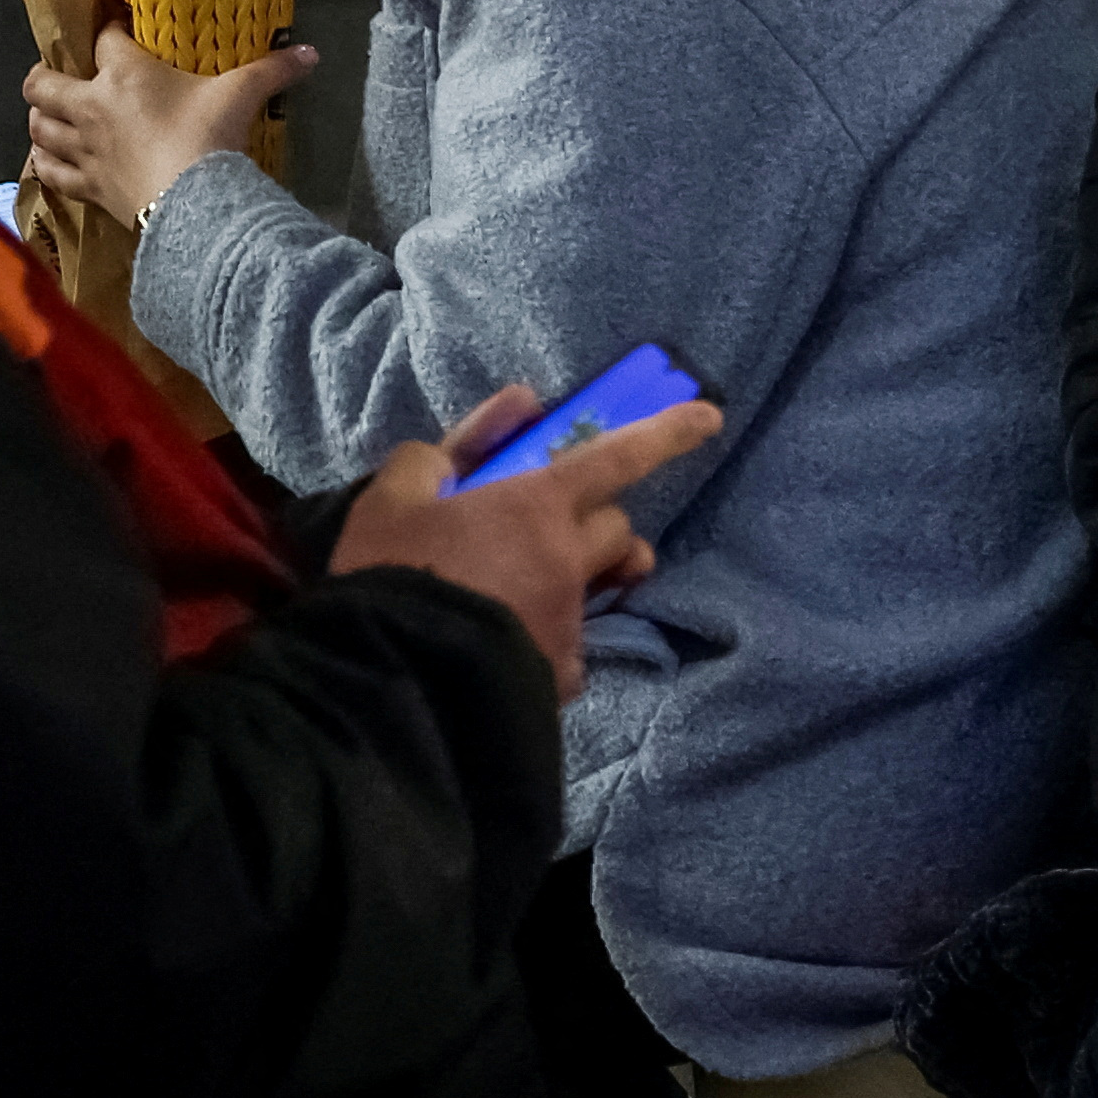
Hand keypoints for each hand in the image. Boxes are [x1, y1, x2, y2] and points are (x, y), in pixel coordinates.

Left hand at [25, 24, 317, 223]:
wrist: (193, 202)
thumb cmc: (209, 137)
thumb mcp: (242, 95)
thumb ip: (273, 71)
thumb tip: (311, 52)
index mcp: (124, 74)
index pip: (104, 38)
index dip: (109, 29)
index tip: (118, 31)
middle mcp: (91, 106)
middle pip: (42, 82)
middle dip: (44, 74)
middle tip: (60, 75)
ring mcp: (82, 149)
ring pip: (37, 125)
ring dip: (40, 118)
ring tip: (50, 115)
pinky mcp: (85, 185)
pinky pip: (49, 171)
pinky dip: (44, 162)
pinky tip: (48, 158)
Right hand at [331, 384, 724, 698]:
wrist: (386, 683)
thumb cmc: (388, 579)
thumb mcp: (388, 502)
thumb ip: (441, 453)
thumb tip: (504, 414)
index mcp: (537, 507)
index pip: (617, 458)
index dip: (667, 433)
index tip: (711, 416)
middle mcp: (569, 560)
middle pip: (616, 528)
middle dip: (594, 523)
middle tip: (542, 531)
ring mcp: (570, 622)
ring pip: (595, 589)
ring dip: (577, 582)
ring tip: (524, 591)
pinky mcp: (559, 677)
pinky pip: (570, 648)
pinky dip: (547, 640)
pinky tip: (505, 647)